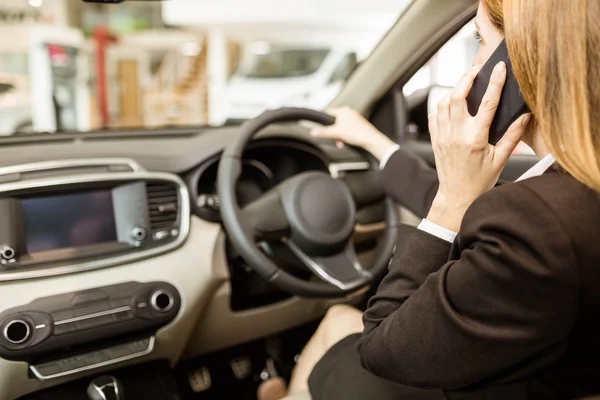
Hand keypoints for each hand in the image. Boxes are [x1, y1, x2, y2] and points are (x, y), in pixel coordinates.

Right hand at [310, 107, 395, 160]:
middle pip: (334, 123)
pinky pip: (347, 130)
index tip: (321, 128)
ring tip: (342, 142)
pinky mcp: (358, 126)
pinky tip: (347, 142)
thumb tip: (313, 131)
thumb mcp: (336, 133)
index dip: (324, 122)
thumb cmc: (357, 133)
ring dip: (339, 137)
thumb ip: (323, 132)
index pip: (328, 114)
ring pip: (341, 128)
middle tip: (336, 139)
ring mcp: (354, 119)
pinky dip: (345, 137)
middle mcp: (349, 113)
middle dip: (334, 133)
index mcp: (343, 110)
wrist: (371, 140)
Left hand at [427, 62, 530, 231]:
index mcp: (475, 138)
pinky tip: (451, 102)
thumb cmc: (479, 181)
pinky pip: (435, 115)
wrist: (456, 197)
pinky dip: (442, 104)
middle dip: (467, 78)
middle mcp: (456, 134)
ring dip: (454, 89)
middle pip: (457, 96)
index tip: (498, 68)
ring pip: (443, 103)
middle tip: (477, 69)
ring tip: (466, 83)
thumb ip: (512, 136)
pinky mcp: (435, 139)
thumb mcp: (501, 160)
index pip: (486, 103)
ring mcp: (443, 136)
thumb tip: (525, 115)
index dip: (494, 82)